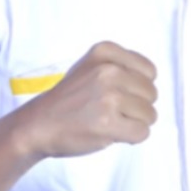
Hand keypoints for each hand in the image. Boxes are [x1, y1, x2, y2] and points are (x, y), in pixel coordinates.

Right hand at [12, 41, 157, 157]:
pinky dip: (131, 138)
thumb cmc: (68, 99)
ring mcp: (108, 97)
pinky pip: (142, 133)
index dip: (139, 87)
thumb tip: (152, 82)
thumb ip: (121, 66)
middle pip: (152, 94)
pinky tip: (112, 133)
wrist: (38, 125)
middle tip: (113, 111)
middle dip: (138, 106)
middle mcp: (108, 70)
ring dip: (135, 123)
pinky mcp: (107, 123)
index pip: (150, 71)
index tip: (120, 93)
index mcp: (105, 52)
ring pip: (150, 115)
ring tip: (111, 121)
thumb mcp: (91, 67)